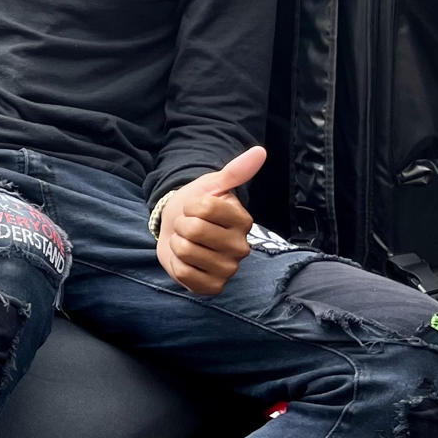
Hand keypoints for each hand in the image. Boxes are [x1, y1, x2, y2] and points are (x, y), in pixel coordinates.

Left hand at [156, 146, 264, 295]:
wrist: (178, 229)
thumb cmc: (196, 206)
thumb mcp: (212, 185)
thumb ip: (235, 171)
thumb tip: (260, 151)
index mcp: (243, 221)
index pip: (204, 208)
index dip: (191, 206)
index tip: (196, 209)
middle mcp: (241, 247)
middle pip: (194, 231)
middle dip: (182, 226)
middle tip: (189, 228)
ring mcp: (229, 269)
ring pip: (187, 252)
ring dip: (178, 245)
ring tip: (188, 242)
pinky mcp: (213, 287)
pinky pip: (184, 274)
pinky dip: (177, 265)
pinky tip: (187, 261)